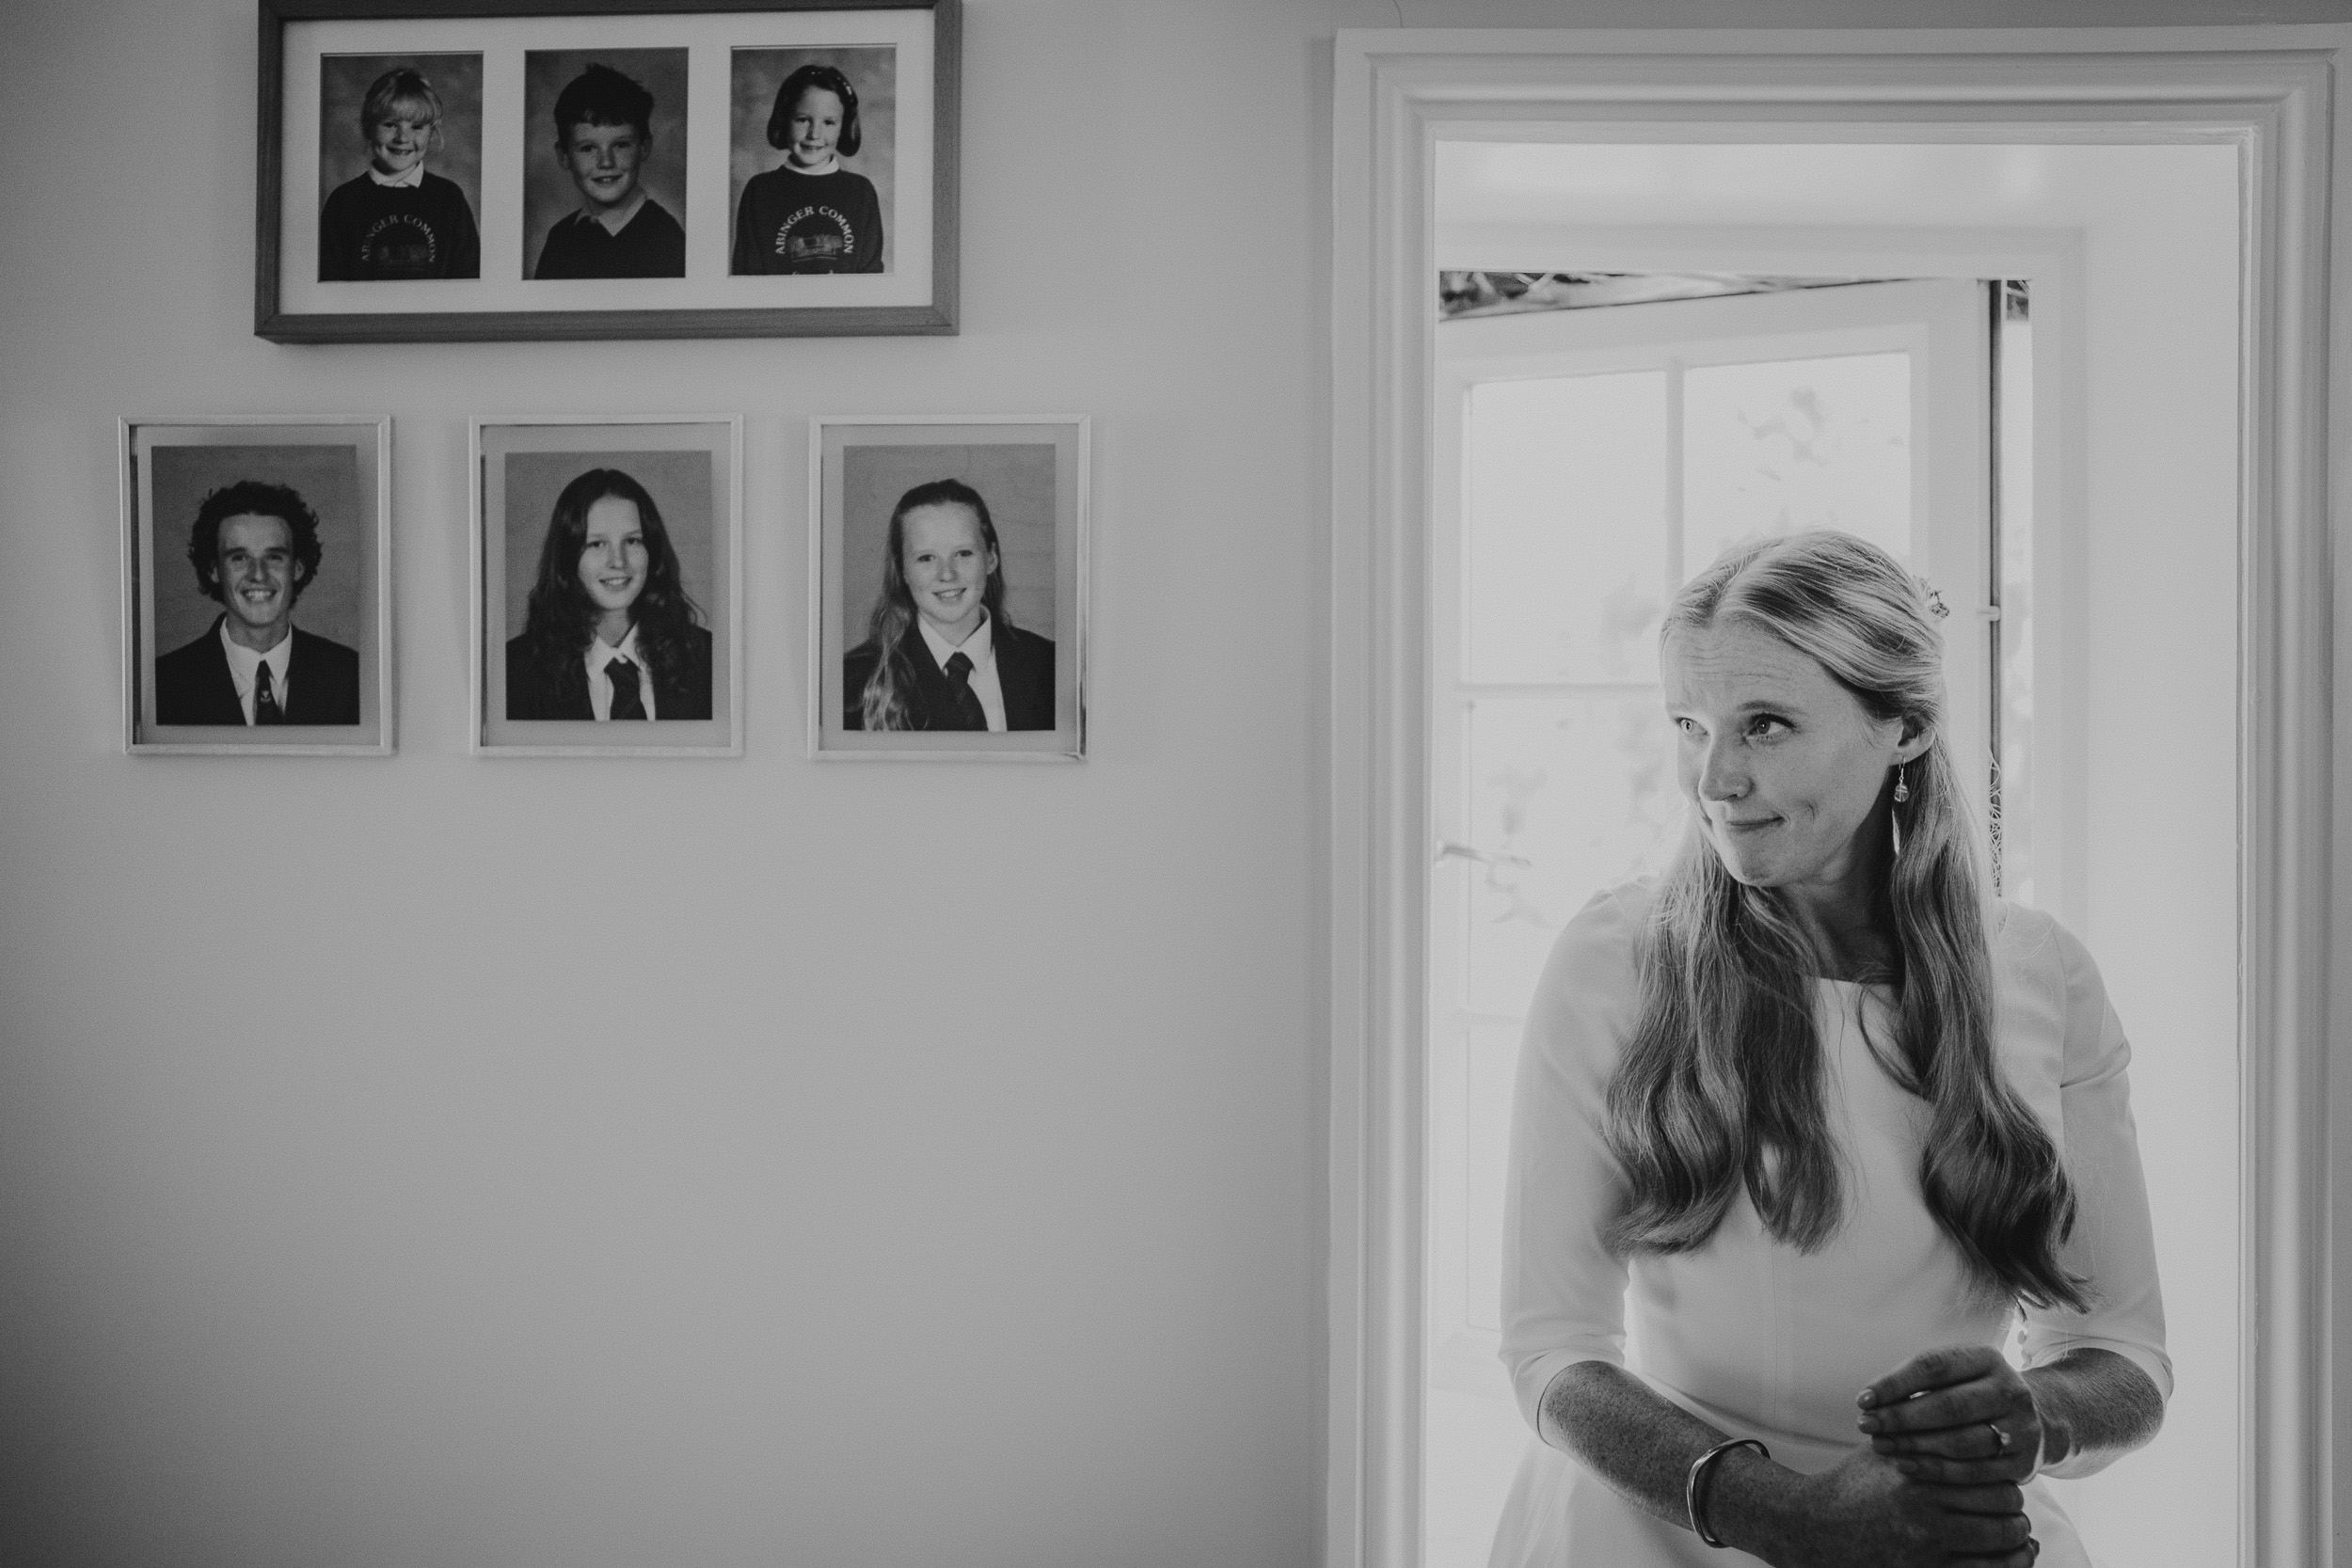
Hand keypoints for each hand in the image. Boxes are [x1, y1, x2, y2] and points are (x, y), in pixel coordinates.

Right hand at [1770, 1444, 2035, 1566]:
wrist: (1817, 1527)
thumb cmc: (1853, 1482)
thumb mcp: (1880, 1447)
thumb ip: (1914, 1425)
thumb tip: (1949, 1395)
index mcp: (1917, 1473)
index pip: (1986, 1467)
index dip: (2001, 1466)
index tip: (2001, 1467)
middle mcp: (1925, 1510)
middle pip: (2003, 1502)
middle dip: (2013, 1501)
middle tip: (2011, 1500)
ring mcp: (1928, 1546)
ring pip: (2003, 1539)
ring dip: (2016, 1533)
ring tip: (2014, 1527)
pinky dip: (2010, 1563)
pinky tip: (2013, 1554)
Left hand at [1859, 1344, 2044, 1486]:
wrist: (2029, 1420)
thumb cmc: (1971, 1393)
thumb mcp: (1954, 1374)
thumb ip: (1916, 1382)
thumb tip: (1868, 1400)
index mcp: (1988, 1359)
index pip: (1934, 1366)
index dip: (1894, 1383)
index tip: (1862, 1400)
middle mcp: (2011, 1391)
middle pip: (1949, 1406)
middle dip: (1900, 1417)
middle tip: (1866, 1426)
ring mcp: (2022, 1429)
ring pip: (1961, 1442)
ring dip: (1914, 1446)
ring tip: (1881, 1446)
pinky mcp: (2023, 1464)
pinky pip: (1974, 1473)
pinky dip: (1935, 1471)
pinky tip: (1906, 1466)